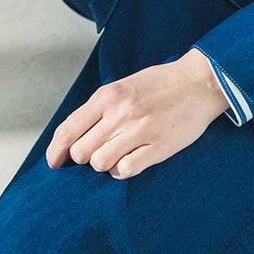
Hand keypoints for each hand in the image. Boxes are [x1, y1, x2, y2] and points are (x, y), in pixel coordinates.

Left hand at [45, 49, 228, 178]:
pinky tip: (129, 161)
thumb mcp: (124, 86)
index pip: (69, 129)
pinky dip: (122, 170)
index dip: (55, 150)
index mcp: (108, 95)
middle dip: (84, 157)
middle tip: (97, 151)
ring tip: (116, 154)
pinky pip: (125, 170)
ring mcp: (139, 130)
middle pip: (81, 151)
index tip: (54, 162)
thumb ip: (100, 107)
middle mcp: (120, 113)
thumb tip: (74, 135)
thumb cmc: (160, 84)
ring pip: (100, 163)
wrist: (199, 83)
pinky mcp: (158, 147)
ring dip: (104, 164)